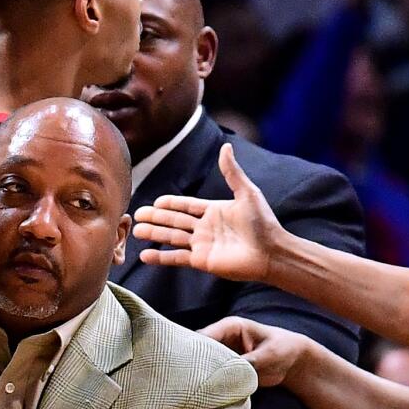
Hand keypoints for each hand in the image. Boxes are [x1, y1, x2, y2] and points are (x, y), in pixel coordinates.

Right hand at [132, 143, 288, 281]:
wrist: (272, 253)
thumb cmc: (263, 223)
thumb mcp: (247, 193)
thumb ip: (232, 172)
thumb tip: (225, 147)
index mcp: (213, 211)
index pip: (185, 205)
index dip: (170, 203)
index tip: (156, 202)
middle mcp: (204, 228)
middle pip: (174, 221)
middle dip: (155, 218)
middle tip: (137, 215)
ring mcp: (202, 245)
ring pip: (172, 238)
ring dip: (154, 234)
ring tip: (136, 231)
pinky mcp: (202, 261)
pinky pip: (177, 258)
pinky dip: (161, 257)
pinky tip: (145, 255)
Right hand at [199, 316, 311, 387]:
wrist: (293, 361)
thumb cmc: (283, 349)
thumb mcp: (270, 354)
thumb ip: (250, 361)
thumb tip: (230, 371)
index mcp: (231, 326)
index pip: (206, 335)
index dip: (197, 348)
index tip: (194, 364)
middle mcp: (222, 337)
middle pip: (200, 348)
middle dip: (196, 362)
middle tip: (193, 379)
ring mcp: (222, 352)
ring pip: (203, 362)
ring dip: (202, 373)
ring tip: (199, 387)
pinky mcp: (225, 366)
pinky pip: (212, 373)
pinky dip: (211, 381)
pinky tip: (208, 391)